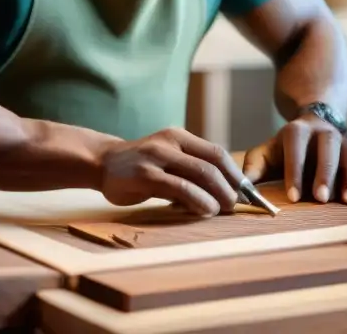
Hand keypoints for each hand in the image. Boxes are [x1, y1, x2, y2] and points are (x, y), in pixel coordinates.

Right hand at [97, 127, 244, 216]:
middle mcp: (169, 142)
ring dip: (218, 195)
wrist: (101, 162)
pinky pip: (180, 188)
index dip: (235, 173)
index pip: (216, 152)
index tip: (245, 192)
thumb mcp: (166, 156)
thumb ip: (189, 166)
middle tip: (236, 204)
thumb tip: (224, 189)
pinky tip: (205, 210)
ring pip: (200, 174)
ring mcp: (156, 157)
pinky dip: (198, 200)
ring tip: (223, 209)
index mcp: (178, 136)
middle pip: (212, 163)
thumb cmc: (139, 164)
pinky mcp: (145, 175)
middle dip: (230, 186)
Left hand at [241, 116, 346, 204]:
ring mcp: (346, 140)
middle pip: (329, 146)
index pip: (295, 146)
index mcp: (297, 130)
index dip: (294, 170)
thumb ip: (253, 168)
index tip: (292, 197)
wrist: (312, 129)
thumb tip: (241, 189)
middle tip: (322, 198)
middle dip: (326, 172)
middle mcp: (324, 132)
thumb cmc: (284, 150)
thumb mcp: (266, 153)